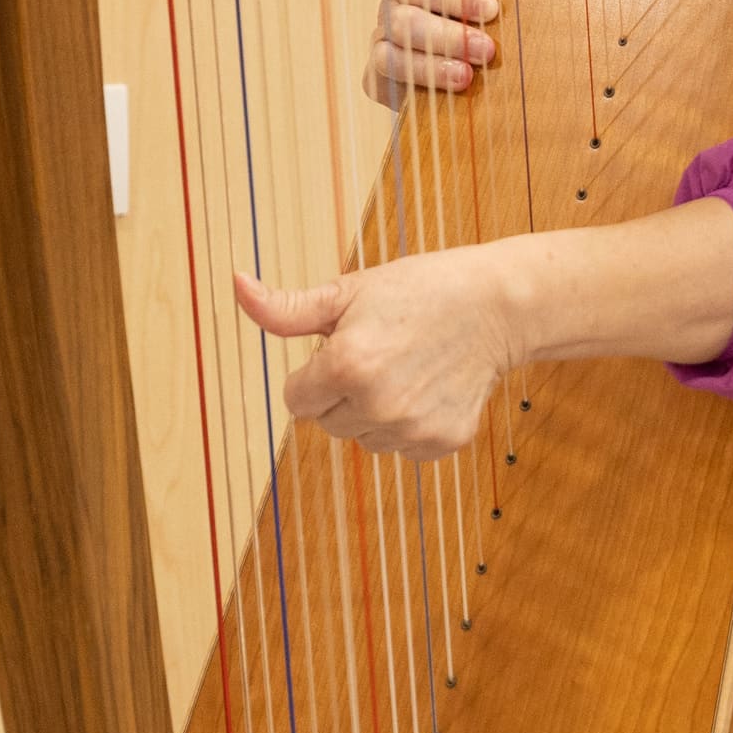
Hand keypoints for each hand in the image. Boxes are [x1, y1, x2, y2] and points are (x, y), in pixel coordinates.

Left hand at [236, 252, 523, 460]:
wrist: (496, 305)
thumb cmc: (419, 289)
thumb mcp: (348, 291)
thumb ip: (286, 308)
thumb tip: (236, 286)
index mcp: (346, 366)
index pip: (296, 401)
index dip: (316, 372)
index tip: (346, 346)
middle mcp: (377, 405)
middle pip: (328, 422)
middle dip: (342, 392)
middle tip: (381, 353)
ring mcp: (412, 429)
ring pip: (364, 437)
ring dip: (374, 411)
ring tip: (407, 368)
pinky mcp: (442, 443)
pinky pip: (401, 446)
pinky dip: (409, 424)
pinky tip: (429, 387)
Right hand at [366, 0, 499, 109]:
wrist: (464, 40)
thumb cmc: (480, 7)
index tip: (492, 10)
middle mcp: (391, 9)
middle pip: (404, 22)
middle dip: (448, 37)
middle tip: (487, 50)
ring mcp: (382, 44)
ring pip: (390, 56)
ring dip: (430, 68)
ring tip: (466, 78)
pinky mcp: (381, 79)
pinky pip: (383, 85)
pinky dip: (412, 90)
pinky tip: (445, 96)